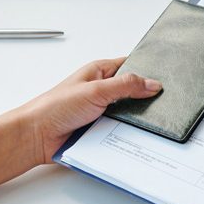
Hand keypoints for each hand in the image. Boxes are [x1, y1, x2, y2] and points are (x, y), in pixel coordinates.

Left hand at [18, 57, 161, 163]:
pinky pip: (120, 132)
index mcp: (99, 72)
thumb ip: (126, 86)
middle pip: (133, 92)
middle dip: (144, 98)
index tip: (166, 76)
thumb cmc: (55, 107)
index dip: (147, 70)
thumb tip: (152, 83)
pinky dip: (126, 134)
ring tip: (148, 122)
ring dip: (134, 120)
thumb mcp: (96, 90)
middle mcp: (101, 90)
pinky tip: (134, 137)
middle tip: (162, 103)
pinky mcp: (99, 131)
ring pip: (128, 114)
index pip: (130, 66)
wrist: (37, 137)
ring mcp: (101, 112)